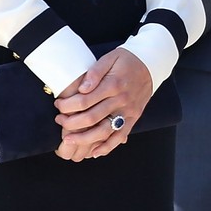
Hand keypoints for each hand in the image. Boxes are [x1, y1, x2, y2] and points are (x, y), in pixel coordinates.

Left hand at [52, 47, 151, 161]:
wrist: (151, 64)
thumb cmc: (127, 60)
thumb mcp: (110, 58)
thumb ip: (95, 72)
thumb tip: (82, 89)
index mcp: (113, 84)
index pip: (85, 101)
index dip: (68, 105)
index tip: (59, 104)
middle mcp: (121, 100)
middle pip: (91, 118)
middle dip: (70, 123)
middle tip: (59, 121)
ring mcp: (128, 111)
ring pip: (104, 131)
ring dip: (84, 139)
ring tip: (68, 139)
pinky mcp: (134, 118)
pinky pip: (120, 136)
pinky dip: (107, 147)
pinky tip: (94, 152)